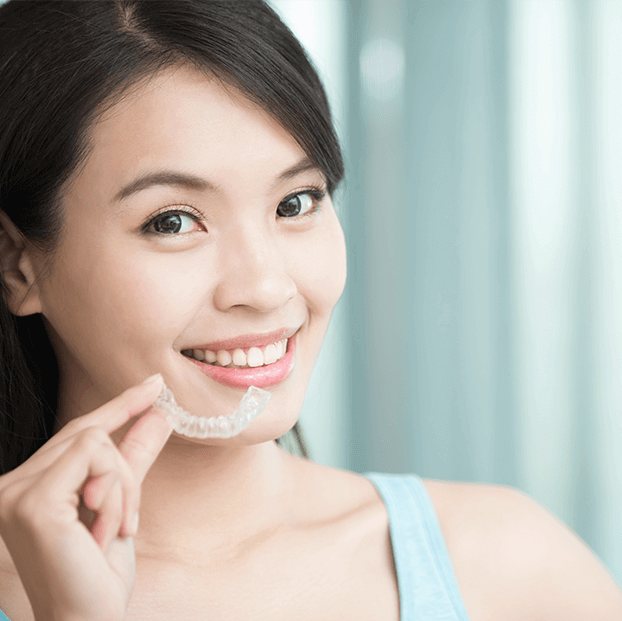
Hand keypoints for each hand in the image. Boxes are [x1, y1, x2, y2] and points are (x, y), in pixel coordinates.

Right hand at [0, 374, 171, 620]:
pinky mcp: (33, 501)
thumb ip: (134, 457)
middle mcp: (12, 484)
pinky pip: (95, 458)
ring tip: (113, 531)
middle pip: (90, 434)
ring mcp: (15, 491)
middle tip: (127, 520)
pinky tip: (105, 531)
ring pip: (97, 442)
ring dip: (122, 487)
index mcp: (28, 486)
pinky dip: (116, 493)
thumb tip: (159, 414)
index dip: (118, 405)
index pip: (77, 433)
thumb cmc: (98, 573)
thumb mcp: (121, 504)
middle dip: (124, 470)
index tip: (153, 384)